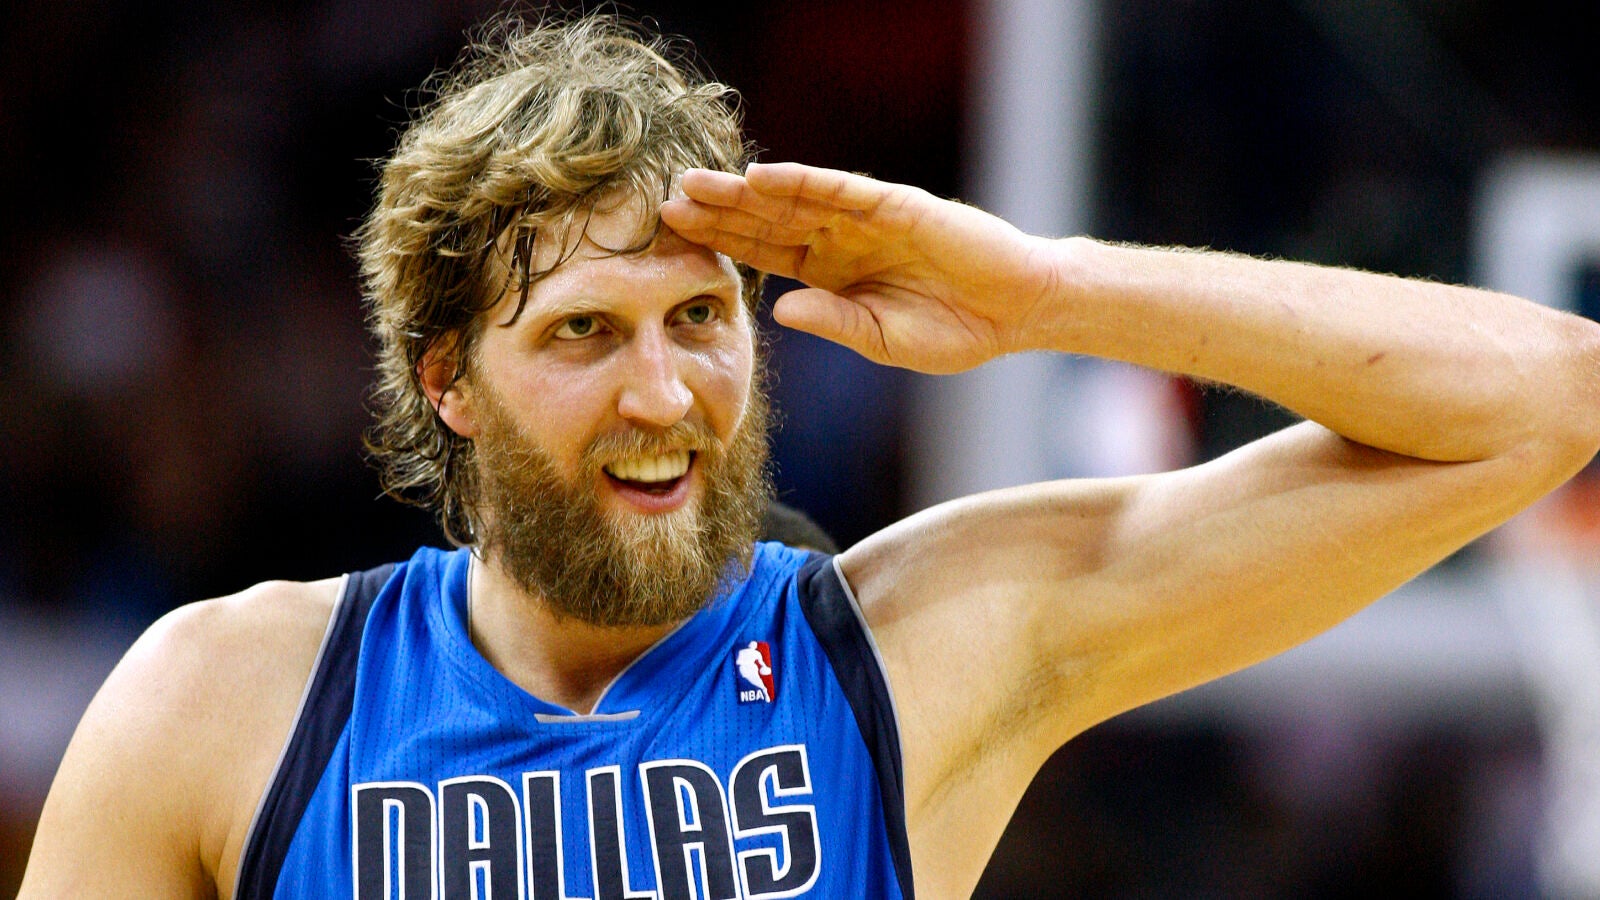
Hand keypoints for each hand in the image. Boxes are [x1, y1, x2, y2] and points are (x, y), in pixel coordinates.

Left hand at [661, 163, 1059, 373]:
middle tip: (666, 202)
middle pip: (767, 220)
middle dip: (717, 212)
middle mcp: (841, 239)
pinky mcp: (896, 205)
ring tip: (697, 184)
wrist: (1016, 311)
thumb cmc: (954, 330)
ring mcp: (865, 218)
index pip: (764, 253)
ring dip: (745, 191)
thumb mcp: (882, 338)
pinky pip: (840, 190)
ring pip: (793, 199)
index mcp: (831, 272)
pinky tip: (763, 176)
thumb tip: (779, 310)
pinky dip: (802, 181)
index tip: (673, 240)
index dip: (721, 245)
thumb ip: (833, 320)